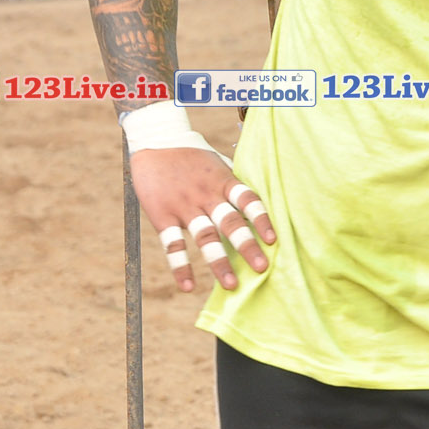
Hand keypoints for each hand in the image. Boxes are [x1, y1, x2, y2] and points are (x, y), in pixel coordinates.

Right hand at [130, 147, 275, 292]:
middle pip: (230, 222)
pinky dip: (180, 267)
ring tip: (231, 285)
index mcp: (223, 180)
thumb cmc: (191, 154)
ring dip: (219, 262)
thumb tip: (254, 205)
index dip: (261, 219)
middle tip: (262, 268)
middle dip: (247, 246)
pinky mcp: (162, 215)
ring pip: (205, 237)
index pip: (248, 200)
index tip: (273, 240)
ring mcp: (184, 206)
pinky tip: (188, 287)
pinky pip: (172, 244)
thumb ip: (232, 184)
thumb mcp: (216, 162)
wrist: (154, 141)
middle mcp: (206, 194)